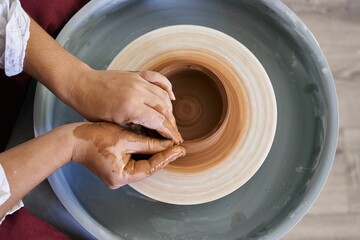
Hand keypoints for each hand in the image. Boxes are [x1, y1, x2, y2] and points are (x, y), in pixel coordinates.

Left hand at [23, 19, 181, 142]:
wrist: (81, 84)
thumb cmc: (92, 108)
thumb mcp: (113, 124)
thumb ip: (135, 128)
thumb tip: (152, 134)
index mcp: (131, 107)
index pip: (159, 121)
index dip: (170, 132)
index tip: (176, 140)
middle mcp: (138, 92)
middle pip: (165, 109)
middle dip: (172, 122)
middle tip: (173, 133)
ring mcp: (138, 81)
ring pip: (164, 95)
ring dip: (170, 109)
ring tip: (171, 120)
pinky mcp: (137, 74)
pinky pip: (158, 79)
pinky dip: (167, 88)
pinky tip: (171, 97)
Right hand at [71, 122, 185, 187]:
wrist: (73, 139)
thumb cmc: (95, 137)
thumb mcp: (126, 138)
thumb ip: (148, 143)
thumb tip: (168, 144)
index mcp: (122, 176)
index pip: (151, 167)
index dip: (167, 157)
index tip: (181, 149)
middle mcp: (121, 180)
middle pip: (148, 167)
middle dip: (163, 155)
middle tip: (179, 146)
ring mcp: (118, 175)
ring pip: (142, 164)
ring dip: (154, 153)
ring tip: (171, 144)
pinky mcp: (116, 168)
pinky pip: (135, 161)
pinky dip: (144, 152)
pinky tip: (155, 144)